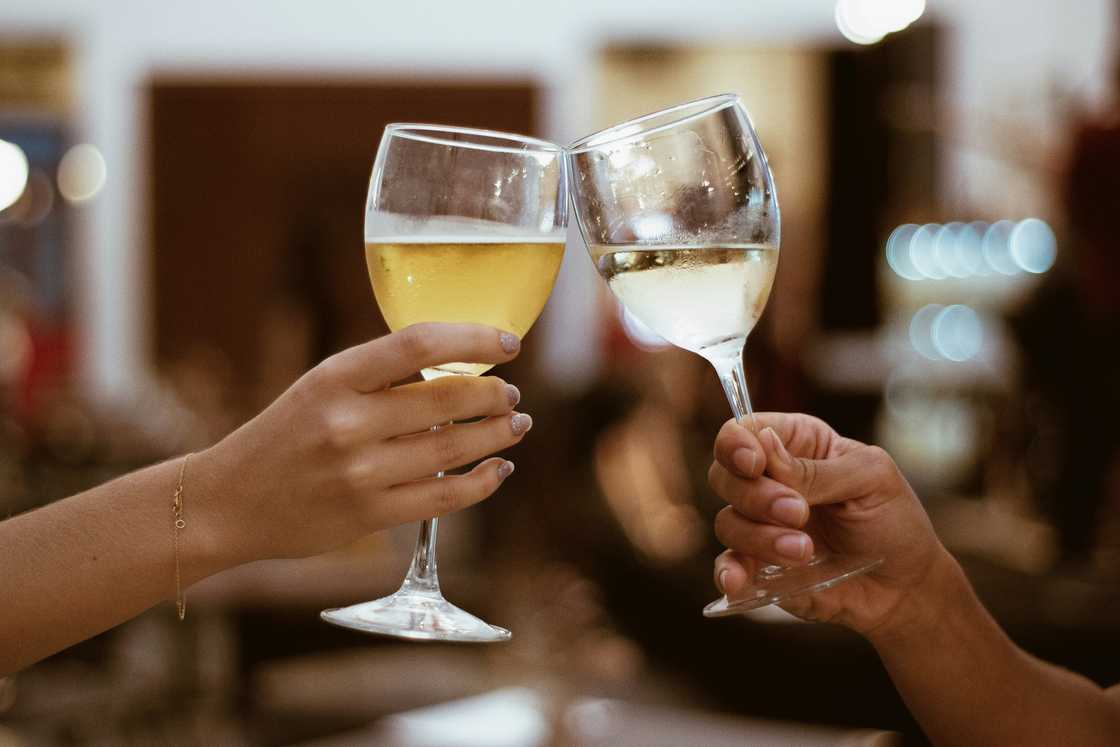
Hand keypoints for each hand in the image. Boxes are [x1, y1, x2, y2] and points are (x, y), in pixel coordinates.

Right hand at [190, 323, 530, 567]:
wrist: (228, 502)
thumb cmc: (286, 435)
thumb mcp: (320, 386)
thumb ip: (381, 375)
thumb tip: (462, 363)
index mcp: (335, 376)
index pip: (420, 344)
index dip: (475, 339)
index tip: (508, 344)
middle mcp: (348, 422)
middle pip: (448, 398)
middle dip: (494, 394)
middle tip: (510, 394)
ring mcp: (359, 472)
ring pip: (454, 448)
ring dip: (498, 434)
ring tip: (516, 424)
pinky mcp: (368, 514)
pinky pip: (444, 497)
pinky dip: (483, 482)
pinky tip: (500, 469)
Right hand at [709, 413, 948, 636]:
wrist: (905, 587)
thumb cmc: (894, 521)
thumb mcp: (870, 479)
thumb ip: (816, 469)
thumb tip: (764, 446)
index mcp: (796, 445)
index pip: (744, 431)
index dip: (737, 443)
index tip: (755, 464)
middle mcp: (769, 481)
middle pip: (724, 475)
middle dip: (756, 496)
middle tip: (798, 513)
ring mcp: (760, 525)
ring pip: (727, 522)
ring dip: (761, 537)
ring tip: (804, 552)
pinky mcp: (758, 566)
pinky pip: (727, 566)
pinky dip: (728, 572)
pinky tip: (738, 581)